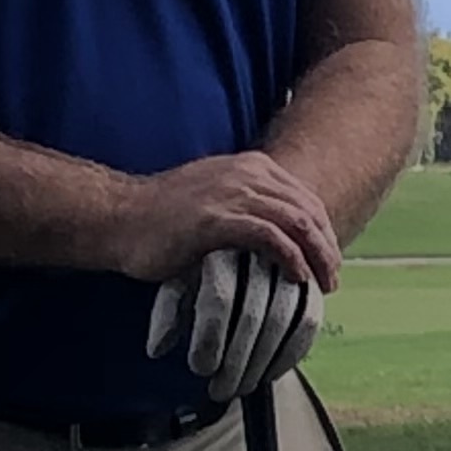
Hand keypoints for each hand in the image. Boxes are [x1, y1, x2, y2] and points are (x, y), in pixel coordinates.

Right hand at [113, 152, 342, 296]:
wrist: (118, 219)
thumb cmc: (163, 218)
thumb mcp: (216, 199)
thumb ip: (249, 208)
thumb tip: (281, 238)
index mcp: (251, 167)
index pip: (305, 198)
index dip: (324, 231)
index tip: (328, 259)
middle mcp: (248, 174)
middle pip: (308, 209)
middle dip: (327, 246)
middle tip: (331, 278)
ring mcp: (232, 194)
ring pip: (296, 222)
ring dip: (316, 255)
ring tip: (322, 283)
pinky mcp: (217, 220)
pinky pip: (270, 237)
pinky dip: (291, 258)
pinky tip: (296, 277)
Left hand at [147, 246, 326, 399]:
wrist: (248, 230)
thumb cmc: (204, 260)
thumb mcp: (179, 278)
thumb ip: (168, 310)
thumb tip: (158, 348)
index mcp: (220, 246)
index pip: (219, 298)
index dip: (211, 339)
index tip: (201, 368)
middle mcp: (259, 252)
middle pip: (253, 315)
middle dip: (238, 363)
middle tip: (222, 391)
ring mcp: (290, 265)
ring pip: (283, 321)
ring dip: (263, 364)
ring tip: (244, 388)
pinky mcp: (311, 281)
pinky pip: (309, 321)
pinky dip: (291, 353)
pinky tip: (271, 373)